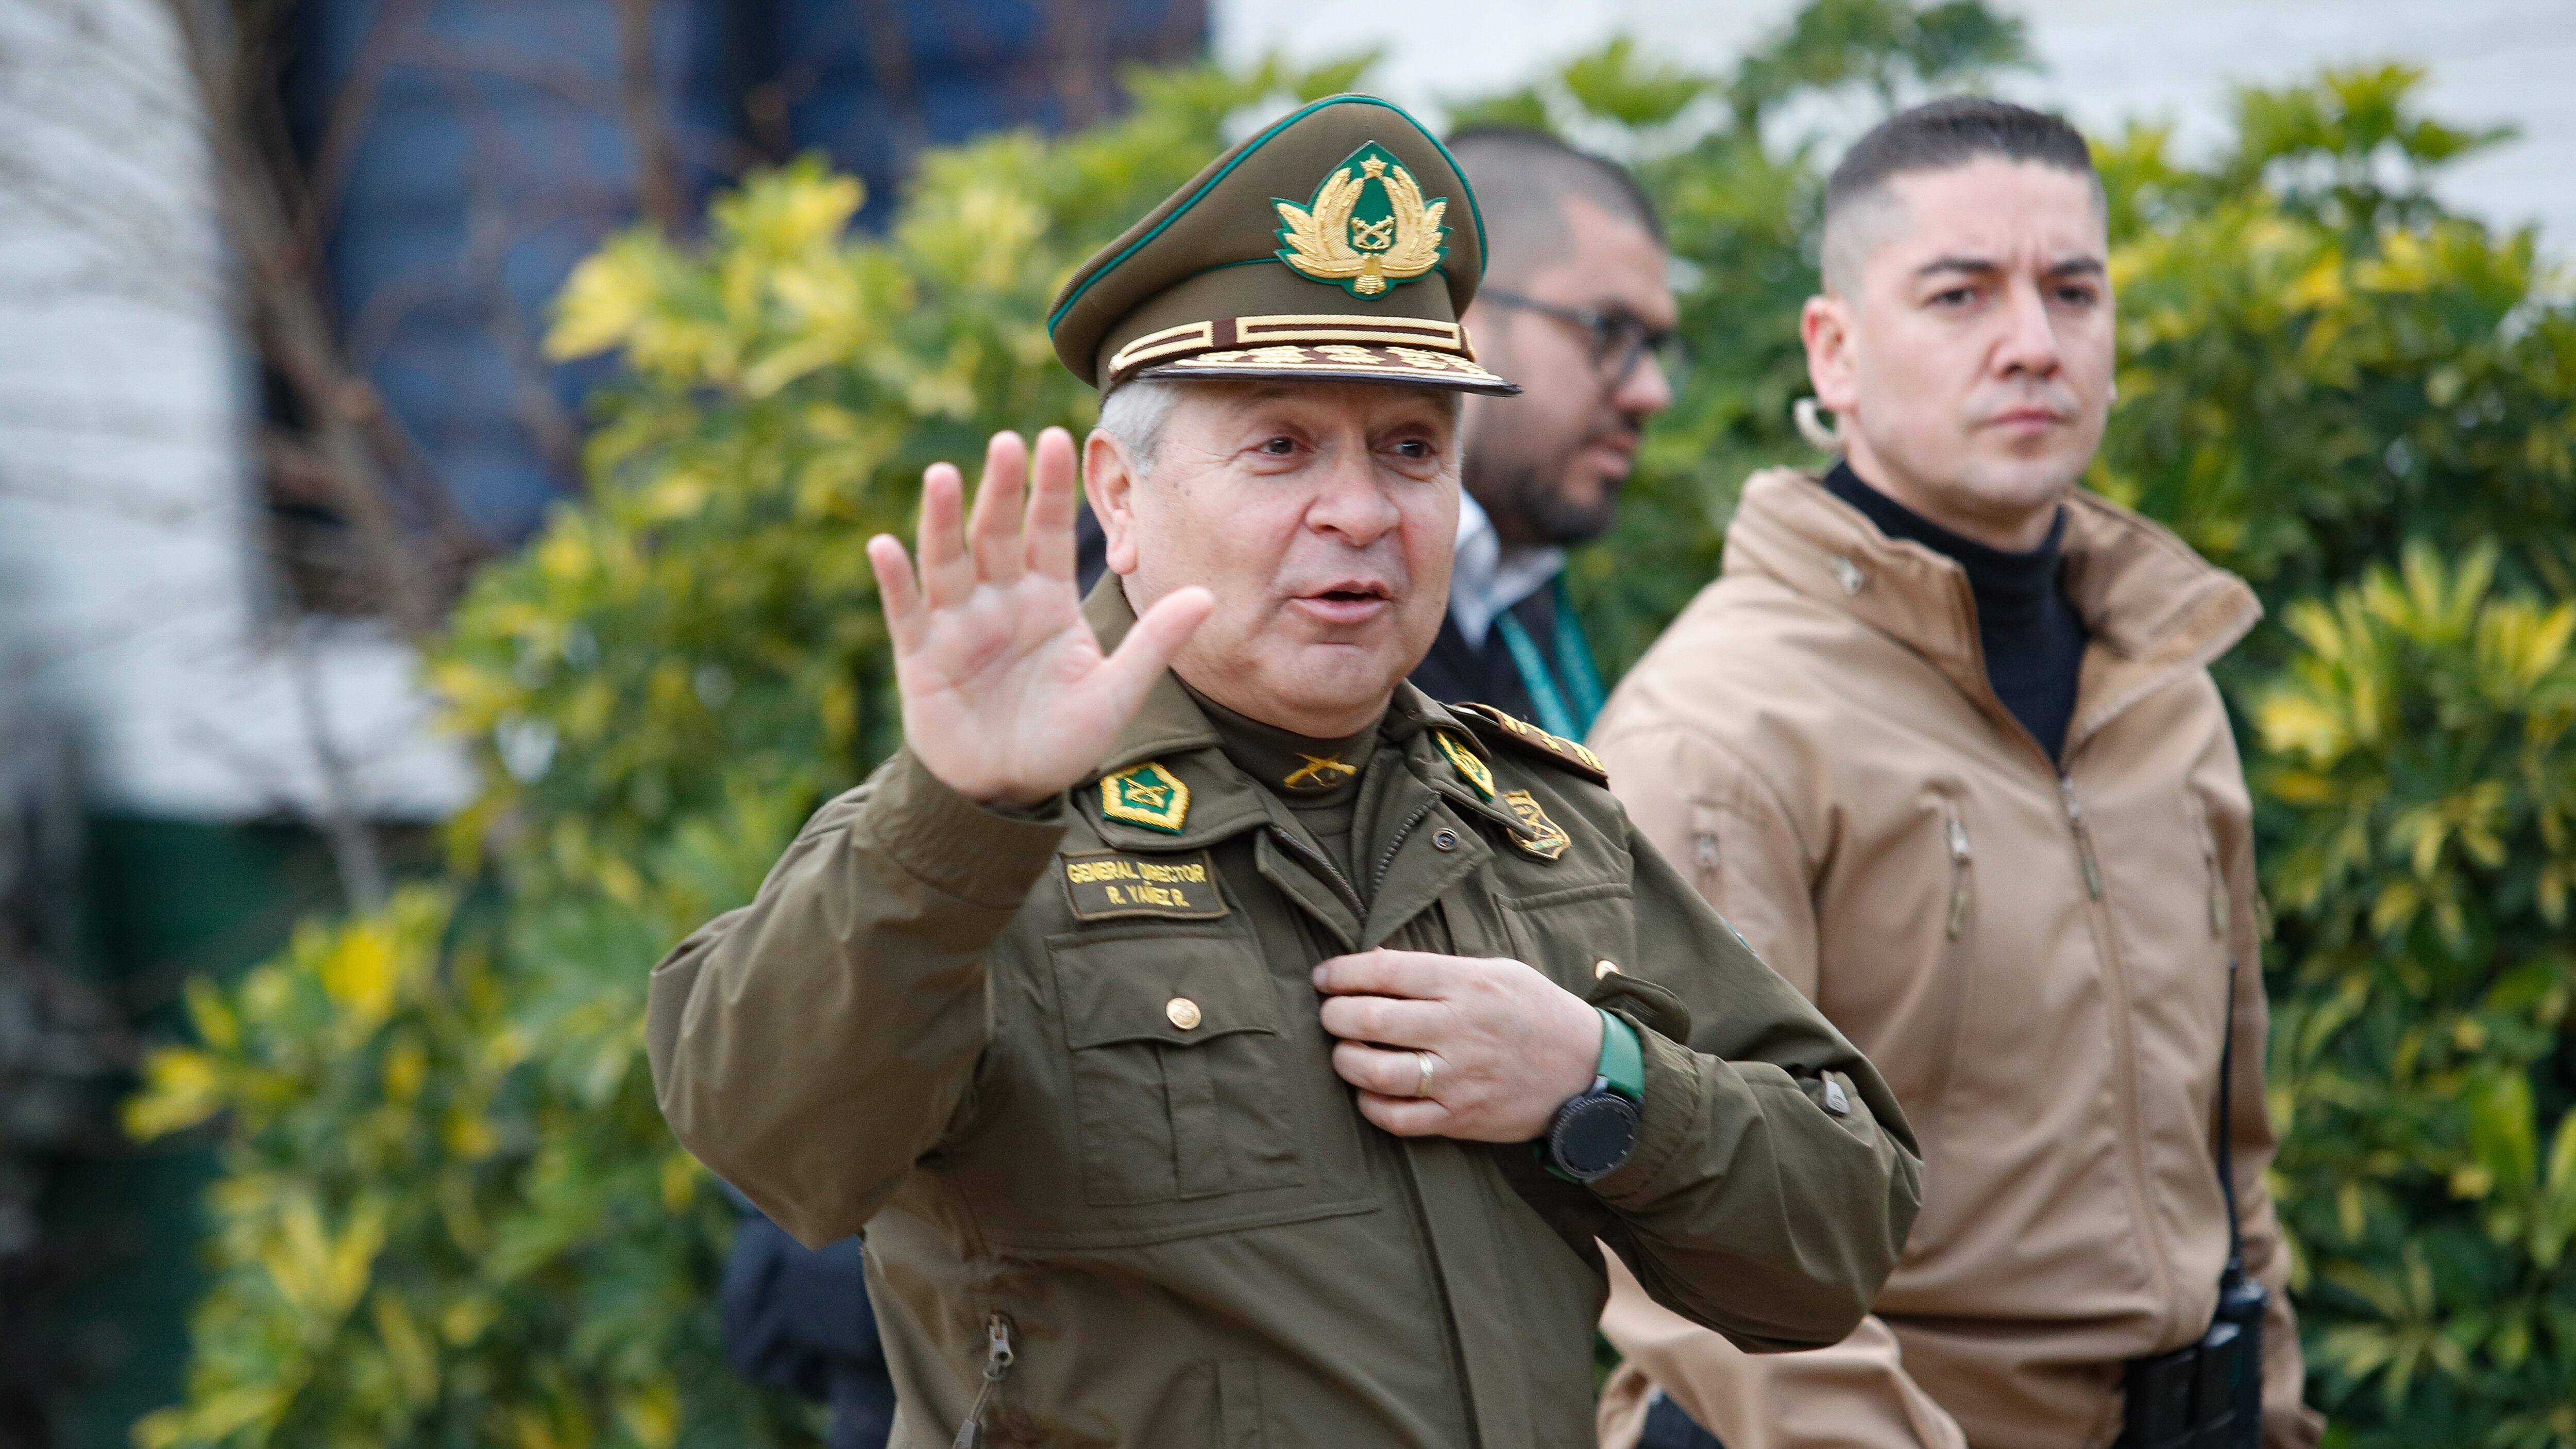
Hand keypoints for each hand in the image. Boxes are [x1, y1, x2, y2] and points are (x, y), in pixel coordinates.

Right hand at [865, 429, 1212, 805]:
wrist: (1010, 790)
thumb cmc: (1062, 740)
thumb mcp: (1116, 693)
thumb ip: (1154, 643)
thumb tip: (1207, 595)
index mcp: (1048, 600)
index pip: (1051, 532)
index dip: (1051, 489)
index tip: (1057, 437)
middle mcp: (1001, 600)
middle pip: (998, 534)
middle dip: (1002, 490)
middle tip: (1007, 442)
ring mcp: (957, 624)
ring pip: (948, 560)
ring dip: (941, 519)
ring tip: (941, 474)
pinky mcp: (922, 655)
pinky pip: (904, 611)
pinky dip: (895, 579)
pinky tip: (883, 545)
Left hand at [1311, 949, 1603, 1140]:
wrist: (1586, 1068)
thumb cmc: (1535, 1011)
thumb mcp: (1496, 971)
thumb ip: (1437, 968)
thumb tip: (1376, 963)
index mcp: (1465, 984)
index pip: (1384, 971)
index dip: (1342, 973)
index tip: (1323, 977)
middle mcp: (1457, 1029)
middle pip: (1370, 1020)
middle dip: (1334, 1015)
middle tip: (1329, 1014)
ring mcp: (1457, 1078)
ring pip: (1375, 1072)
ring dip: (1345, 1060)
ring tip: (1343, 1051)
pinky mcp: (1459, 1117)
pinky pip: (1398, 1119)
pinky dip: (1371, 1106)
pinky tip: (1369, 1092)